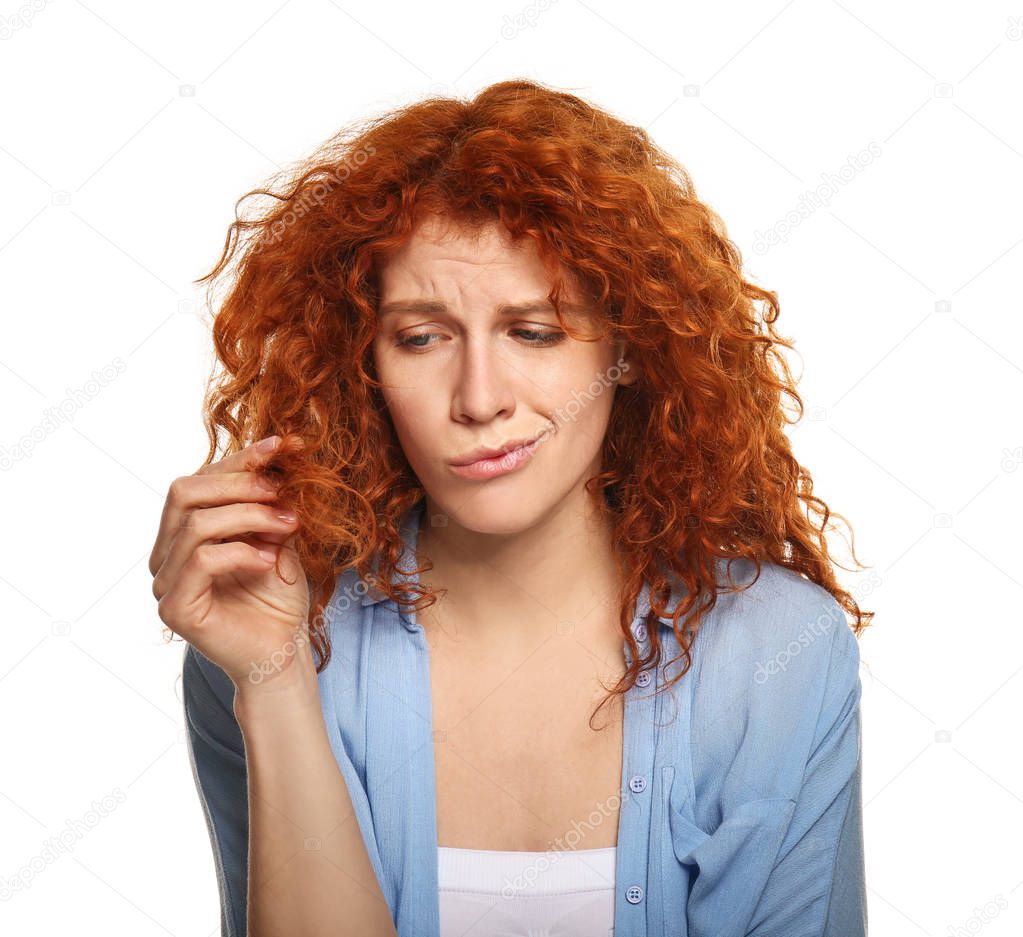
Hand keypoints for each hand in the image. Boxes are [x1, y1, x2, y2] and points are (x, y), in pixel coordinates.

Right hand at [150, 434, 311, 691]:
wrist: (284, 650)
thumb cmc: (279, 594)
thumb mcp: (276, 533)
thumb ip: (265, 498)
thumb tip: (277, 449)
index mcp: (182, 531)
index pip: (198, 478)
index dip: (240, 459)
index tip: (284, 446)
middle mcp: (165, 554)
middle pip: (184, 492)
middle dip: (240, 485)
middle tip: (284, 494)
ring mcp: (164, 582)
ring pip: (195, 524)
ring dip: (249, 517)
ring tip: (289, 526)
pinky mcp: (175, 609)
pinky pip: (201, 561)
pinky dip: (240, 552)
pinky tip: (269, 559)